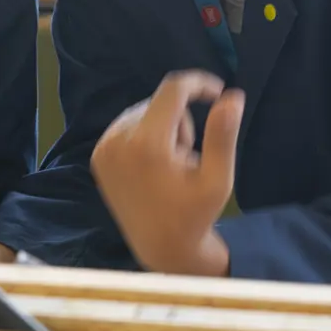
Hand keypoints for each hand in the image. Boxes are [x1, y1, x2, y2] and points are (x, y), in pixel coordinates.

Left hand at [90, 69, 244, 275]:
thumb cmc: (195, 214)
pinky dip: (145, 135)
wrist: (160, 247)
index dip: (198, 83)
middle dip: (182, 120)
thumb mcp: (217, 178)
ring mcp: (104, 147)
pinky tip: (153, 167)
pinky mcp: (98, 155)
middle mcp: (118, 140)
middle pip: (159, 103)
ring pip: (144, 112)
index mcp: (148, 143)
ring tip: (171, 166)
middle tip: (189, 157)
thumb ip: (222, 135)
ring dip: (164, 129)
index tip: (218, 90)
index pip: (172, 90)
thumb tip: (232, 96)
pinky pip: (127, 125)